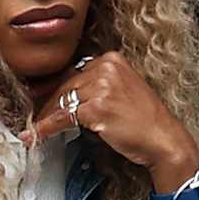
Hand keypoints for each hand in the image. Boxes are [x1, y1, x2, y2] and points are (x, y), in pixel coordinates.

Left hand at [25, 53, 198, 185]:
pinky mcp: (96, 107)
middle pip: (65, 85)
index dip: (54, 87)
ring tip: (34, 129)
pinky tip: (37, 134)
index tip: (39, 96)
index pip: (74, 72)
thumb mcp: (124, 93)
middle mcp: (106, 68)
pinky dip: (47, 128)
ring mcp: (101, 86)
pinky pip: (62, 118)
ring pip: (62, 101)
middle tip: (34, 116)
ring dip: (45, 118)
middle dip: (48, 104)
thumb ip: (98, 87)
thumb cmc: (147, 122)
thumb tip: (65, 95)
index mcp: (113, 59)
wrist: (164, 140)